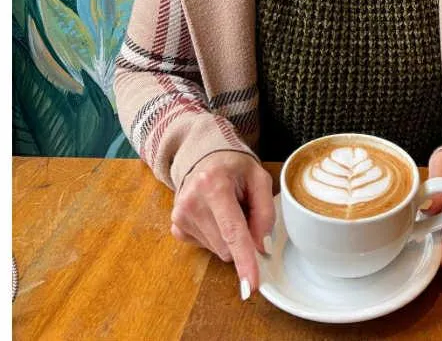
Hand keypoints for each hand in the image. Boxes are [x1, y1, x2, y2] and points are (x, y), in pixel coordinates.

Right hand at [170, 151, 274, 297]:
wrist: (205, 158)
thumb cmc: (235, 167)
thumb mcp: (259, 178)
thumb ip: (265, 212)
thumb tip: (261, 247)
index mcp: (214, 185)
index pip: (233, 231)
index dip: (245, 259)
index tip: (250, 284)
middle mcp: (192, 202)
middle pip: (227, 246)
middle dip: (243, 238)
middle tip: (243, 211)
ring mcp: (180, 216)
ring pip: (218, 250)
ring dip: (229, 237)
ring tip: (227, 209)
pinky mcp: (176, 227)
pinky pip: (207, 247)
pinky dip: (216, 237)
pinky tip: (213, 216)